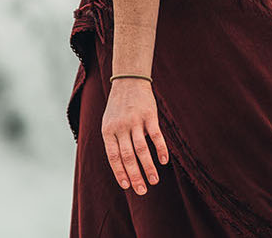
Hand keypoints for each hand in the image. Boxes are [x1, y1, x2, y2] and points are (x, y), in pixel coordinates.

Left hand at [102, 77, 168, 194]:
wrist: (129, 81)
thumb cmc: (118, 107)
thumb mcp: (109, 122)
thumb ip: (114, 142)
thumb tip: (122, 167)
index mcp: (108, 131)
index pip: (113, 157)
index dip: (120, 172)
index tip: (127, 186)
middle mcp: (121, 127)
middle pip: (128, 156)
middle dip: (135, 176)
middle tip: (142, 191)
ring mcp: (135, 121)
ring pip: (142, 149)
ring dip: (148, 167)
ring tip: (154, 181)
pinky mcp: (149, 115)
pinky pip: (156, 136)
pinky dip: (160, 149)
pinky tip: (164, 161)